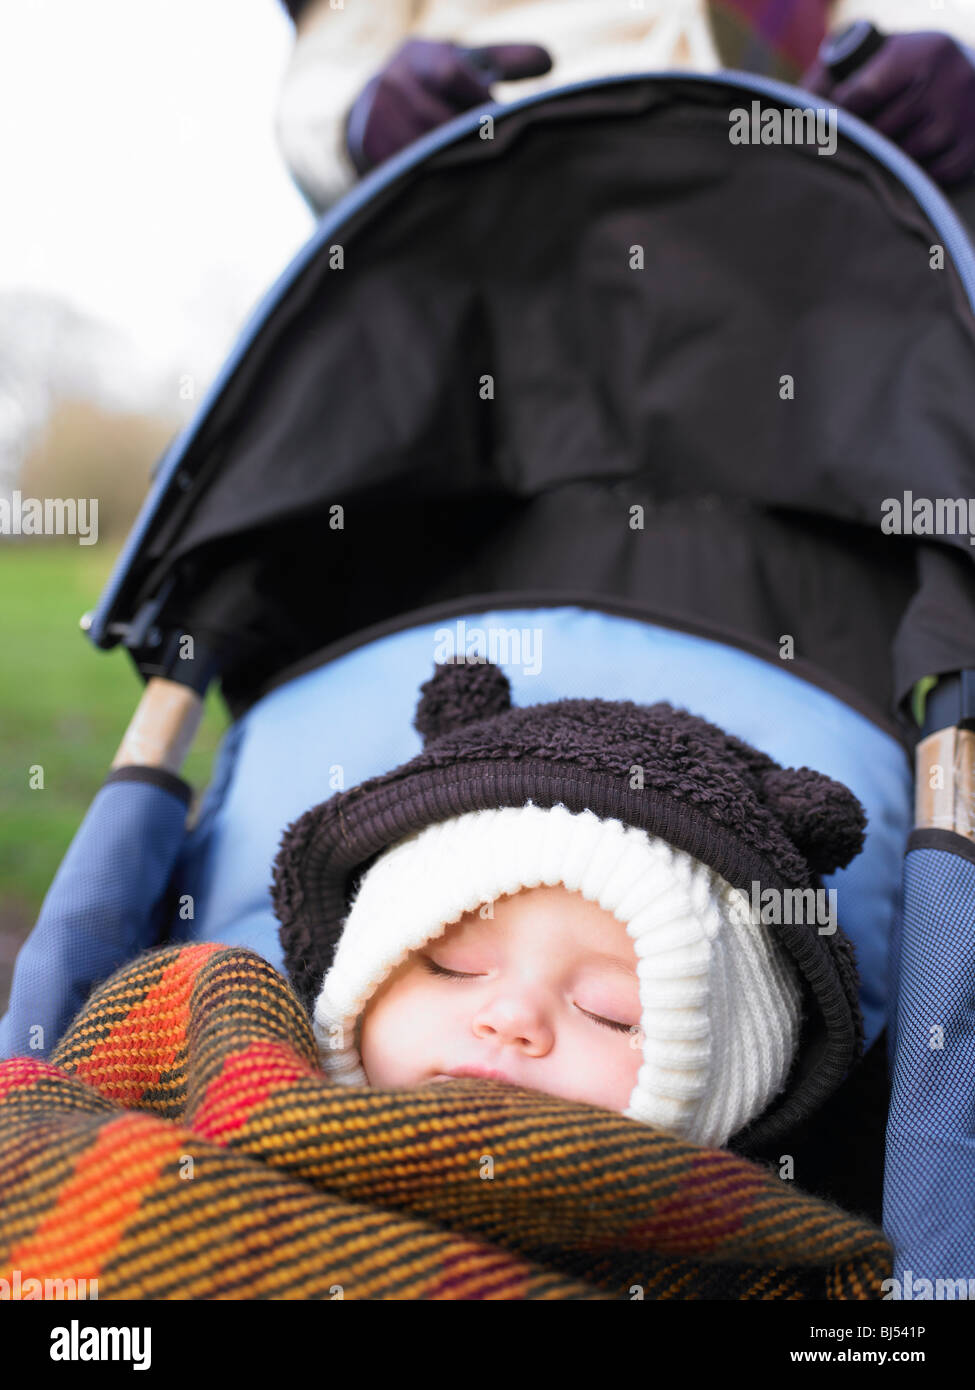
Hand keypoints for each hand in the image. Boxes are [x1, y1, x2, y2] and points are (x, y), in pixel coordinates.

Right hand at [345, 37, 551, 173]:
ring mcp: (375, 114)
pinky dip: (428, 179)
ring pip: (421, 149)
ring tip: (472, 178)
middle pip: (436, 117)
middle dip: (465, 140)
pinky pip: (404, 169)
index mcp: (419, 54)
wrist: (373, 113)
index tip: (498, 121)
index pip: (451, 72)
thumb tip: (550, 60)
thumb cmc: (436, 89)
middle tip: (490, 158)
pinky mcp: (367, 146)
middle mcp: (390, 78)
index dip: (479, 101)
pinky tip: (446, 189)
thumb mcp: (466, 67)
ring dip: (449, 165)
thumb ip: (505, 62)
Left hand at [802, 31, 974, 185]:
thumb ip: (833, 75)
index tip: (825, 125)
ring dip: (882, 161)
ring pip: (901, 159)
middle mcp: (946, 84)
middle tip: (843, 147)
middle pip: (879, 132)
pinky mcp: (967, 152)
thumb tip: (796, 109)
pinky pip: (926, 178)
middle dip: (858, 142)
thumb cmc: (906, 71)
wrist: (968, 80)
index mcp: (921, 54)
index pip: (860, 96)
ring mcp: (959, 120)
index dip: (836, 116)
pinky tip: (902, 164)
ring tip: (874, 154)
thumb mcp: (879, 57)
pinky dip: (910, 176)